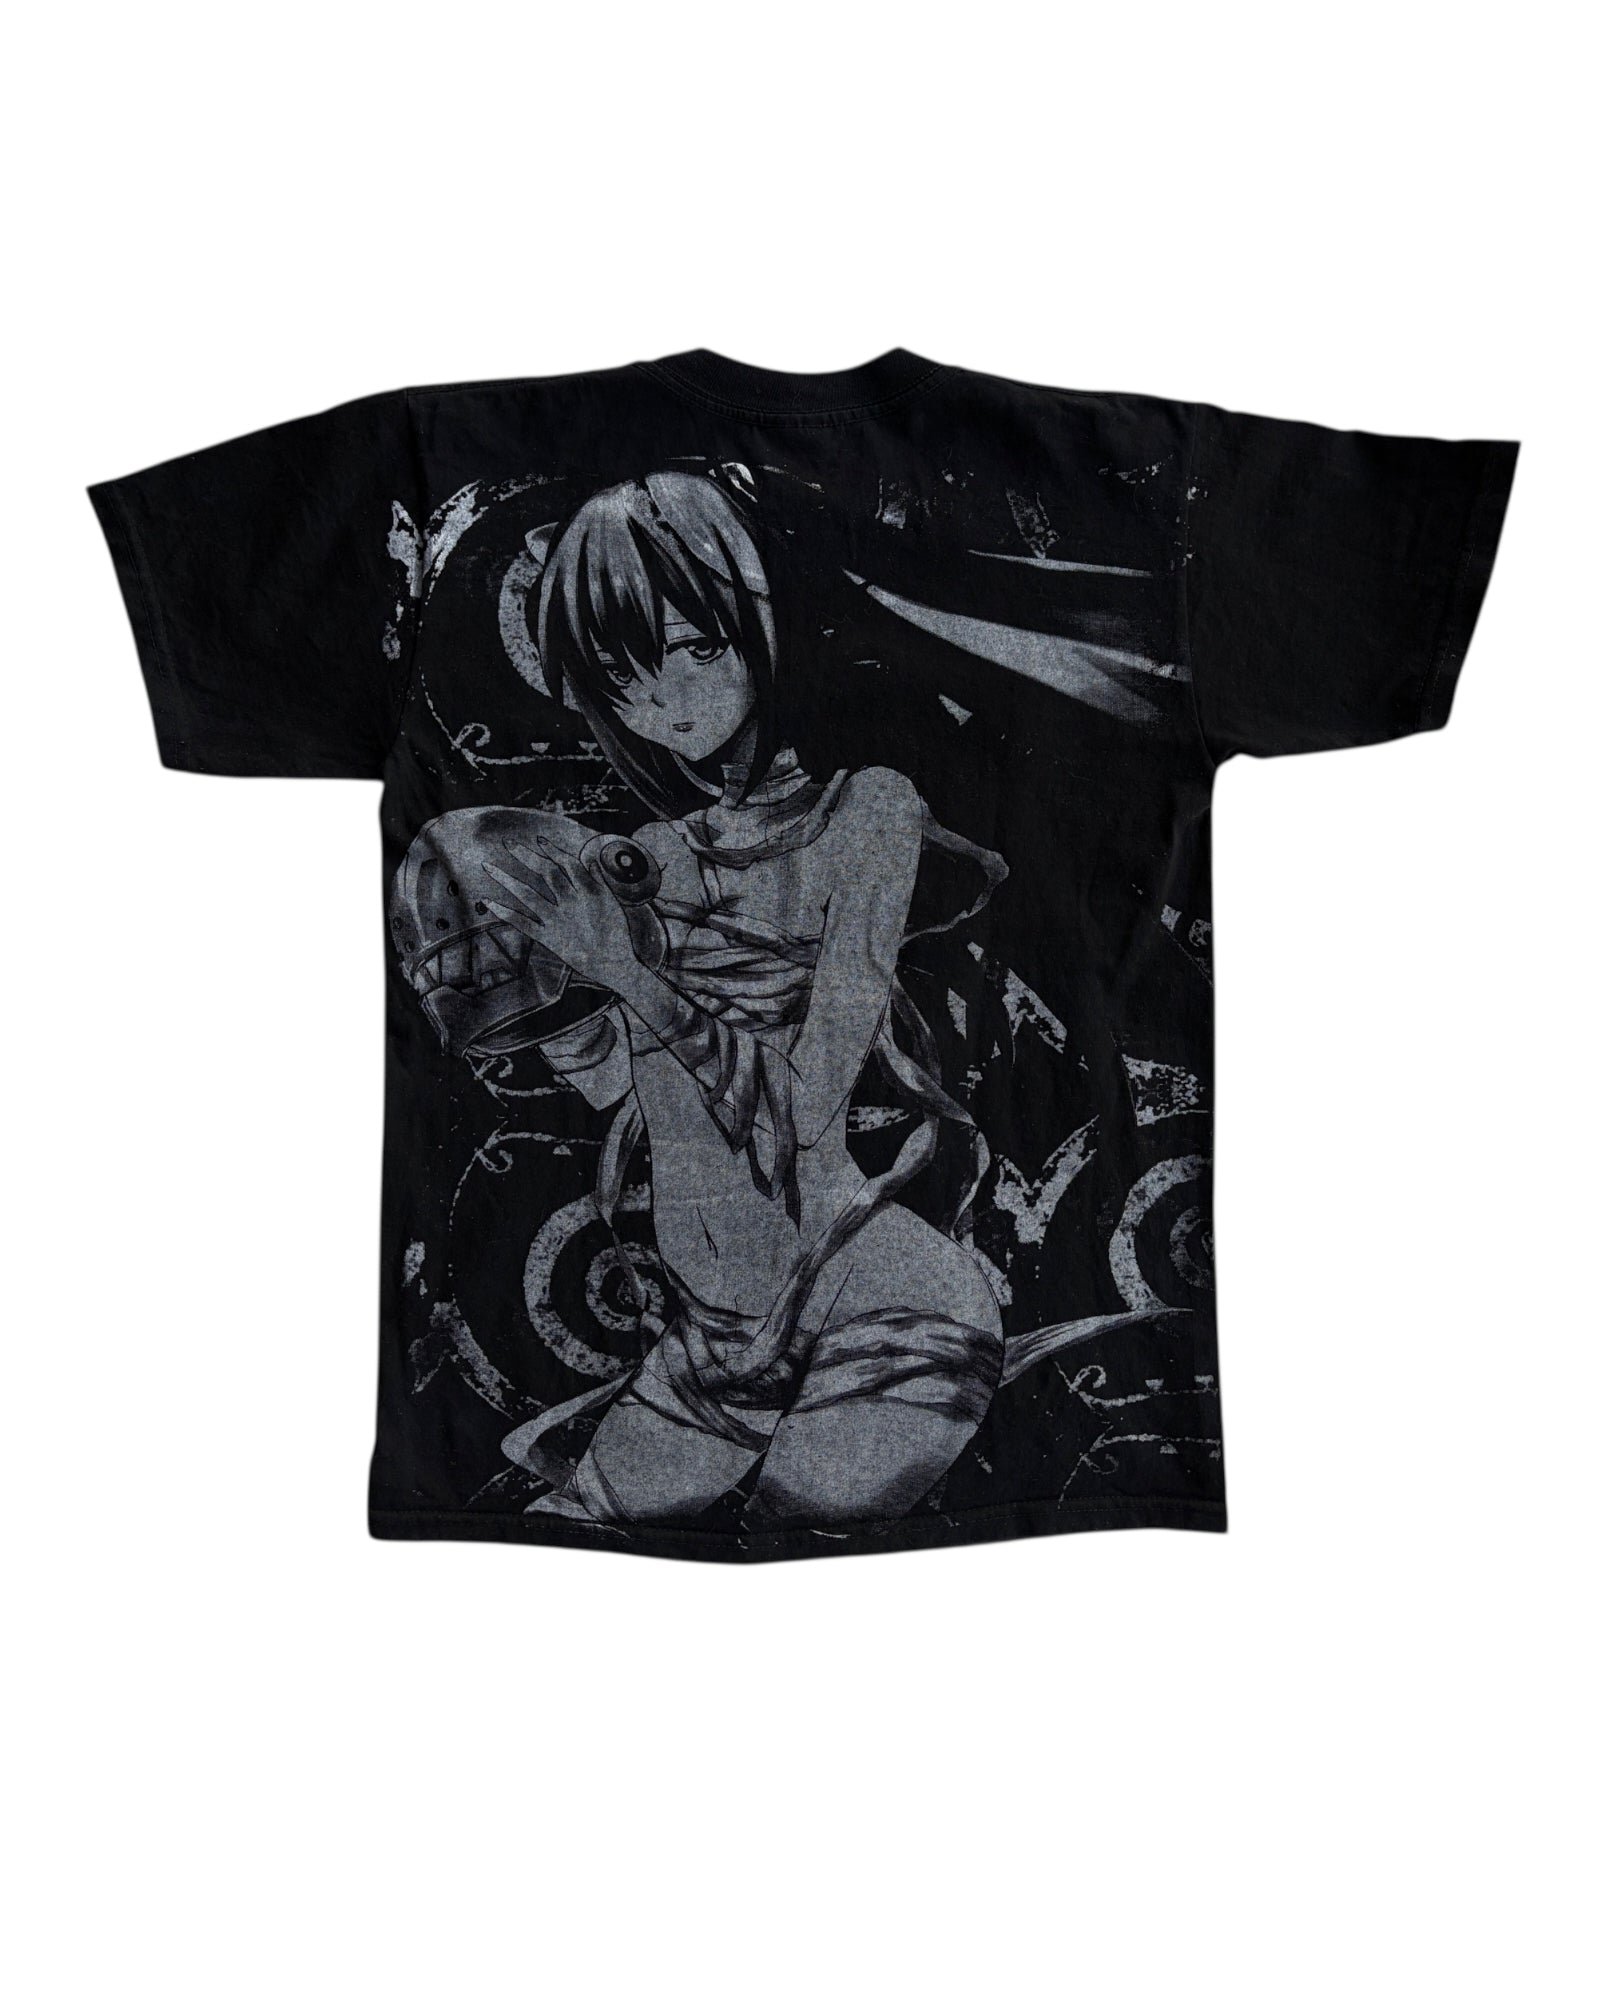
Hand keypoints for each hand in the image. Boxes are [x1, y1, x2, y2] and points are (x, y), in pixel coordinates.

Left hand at [484, 834, 637, 987]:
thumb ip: (599, 880)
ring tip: (487, 866)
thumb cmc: (616, 934)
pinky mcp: (549, 938)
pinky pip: (523, 923)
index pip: (567, 863)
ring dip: (506, 879)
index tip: (539, 840)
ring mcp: (557, 920)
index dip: (552, 850)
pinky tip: (488, 902)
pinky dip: (504, 913)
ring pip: (527, 895)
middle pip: (544, 873)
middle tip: (507, 842)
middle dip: (525, 855)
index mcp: (588, 892)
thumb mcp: (613, 903)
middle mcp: (570, 902)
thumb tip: (589, 860)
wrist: (613, 964)